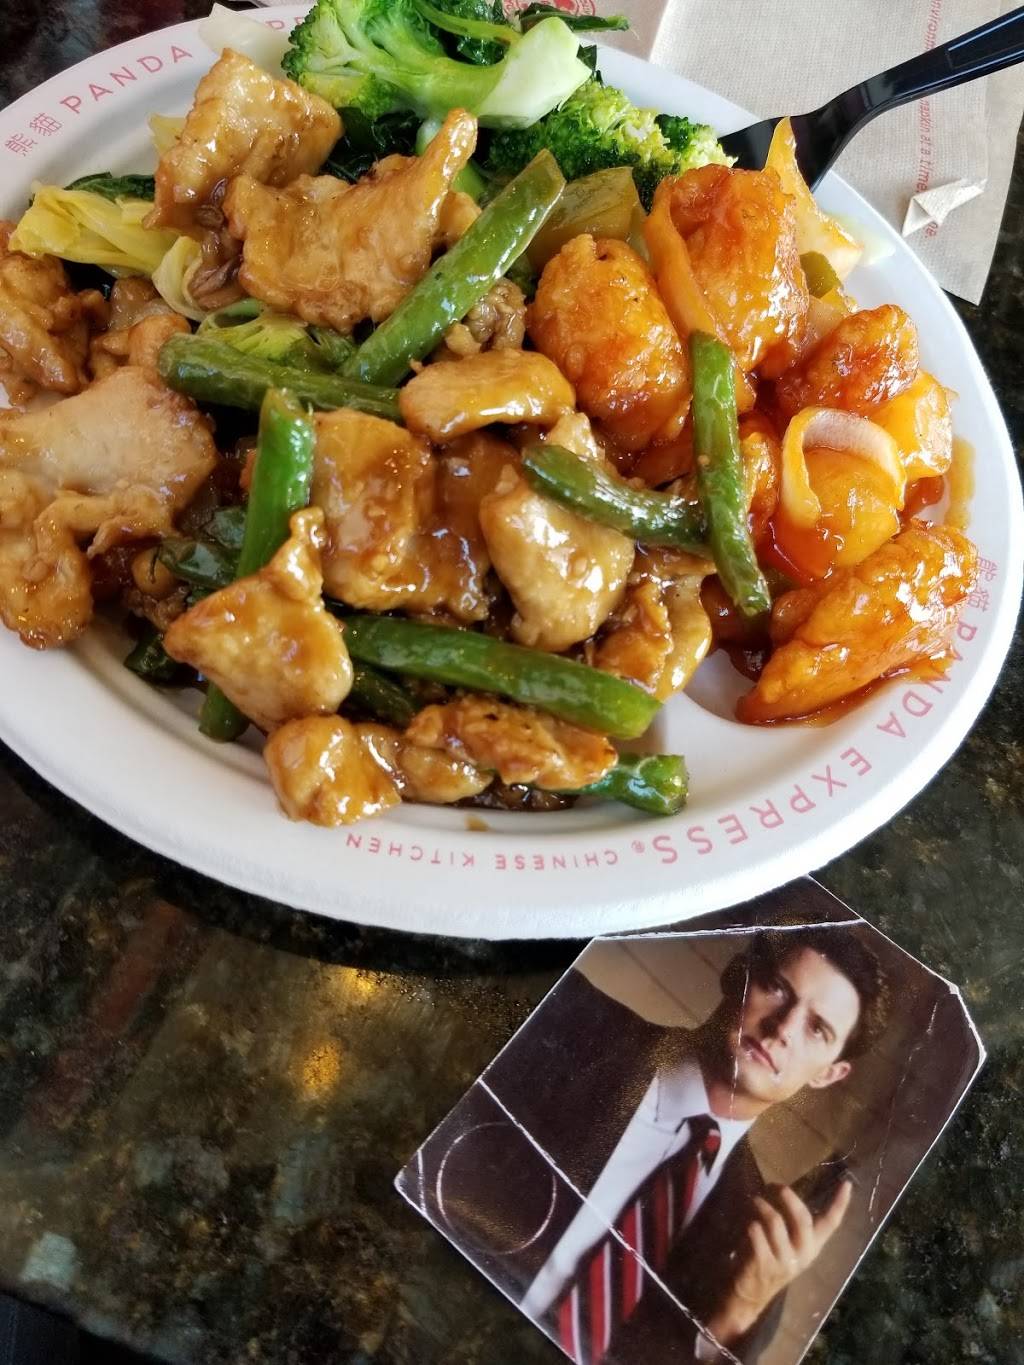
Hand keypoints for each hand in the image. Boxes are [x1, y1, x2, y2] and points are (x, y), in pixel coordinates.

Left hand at [703, 1179, 851, 1345]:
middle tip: (773, 1185)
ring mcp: (784, 1262)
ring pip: (775, 1222)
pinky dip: (750, 1223)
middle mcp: (803, 1254)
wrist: (749, 1296)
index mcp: (812, 1247)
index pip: (831, 1224)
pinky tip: (747, 1223)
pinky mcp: (764, 1265)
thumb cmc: (768, 1260)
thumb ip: (791, 1223)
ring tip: (754, 1200)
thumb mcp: (787, 1245)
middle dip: (787, 1196)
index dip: (839, 1204)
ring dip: (762, 1206)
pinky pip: (756, 1234)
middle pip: (802, 1218)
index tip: (847, 1184)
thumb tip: (785, 1189)